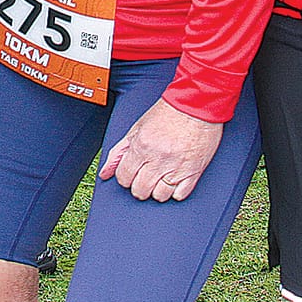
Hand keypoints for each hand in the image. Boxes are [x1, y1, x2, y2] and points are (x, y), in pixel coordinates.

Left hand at [99, 96, 223, 201]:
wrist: (196, 105)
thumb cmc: (168, 113)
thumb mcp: (137, 128)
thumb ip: (119, 151)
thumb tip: (105, 171)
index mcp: (141, 147)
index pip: (124, 177)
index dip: (124, 176)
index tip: (129, 173)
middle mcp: (158, 159)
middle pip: (140, 190)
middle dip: (138, 186)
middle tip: (143, 176)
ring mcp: (176, 168)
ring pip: (159, 196)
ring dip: (157, 190)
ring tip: (159, 178)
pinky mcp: (193, 173)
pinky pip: (179, 195)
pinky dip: (175, 192)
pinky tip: (173, 180)